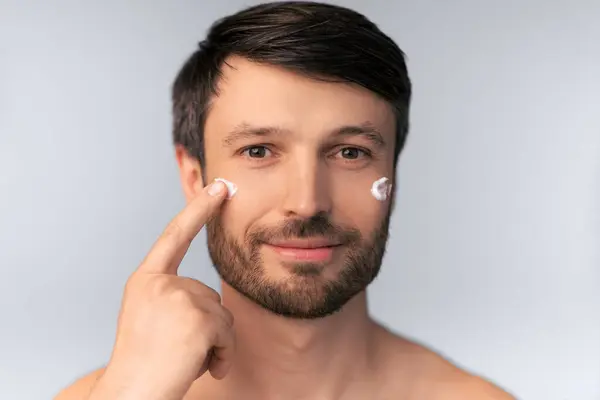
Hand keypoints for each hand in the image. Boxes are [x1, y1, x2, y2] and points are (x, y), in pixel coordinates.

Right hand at [89, 180, 233, 399]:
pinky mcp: (199, 319)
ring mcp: (179, 299)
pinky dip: (223, 356)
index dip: (198, 209)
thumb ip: (174, 297)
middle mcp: (161, 284)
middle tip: (179, 349)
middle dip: (206, 326)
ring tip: (186, 360)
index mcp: (146, 281)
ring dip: (215, 343)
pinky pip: (228, 335)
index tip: (219, 186)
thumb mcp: (149, 317)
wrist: (132, 393)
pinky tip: (202, 367)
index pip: (176, 235)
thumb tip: (211, 299)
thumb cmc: (143, 363)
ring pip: (222, 316)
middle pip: (209, 295)